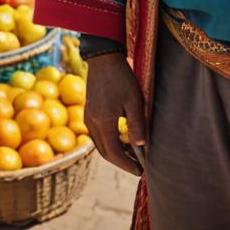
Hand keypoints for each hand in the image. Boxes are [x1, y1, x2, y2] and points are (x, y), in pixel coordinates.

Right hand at [85, 52, 146, 175]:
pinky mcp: (88, 112)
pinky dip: (109, 142)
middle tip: (137, 167)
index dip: (127, 165)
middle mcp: (92, 123)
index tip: (140, 171)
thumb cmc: (121, 77)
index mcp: (104, 121)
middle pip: (105, 152)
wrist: (103, 58)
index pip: (114, 153)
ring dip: (115, 153)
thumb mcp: (134, 99)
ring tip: (132, 155)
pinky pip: (97, 135)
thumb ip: (137, 123)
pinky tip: (121, 139)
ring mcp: (88, 117)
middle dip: (121, 162)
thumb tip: (141, 146)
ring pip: (100, 145)